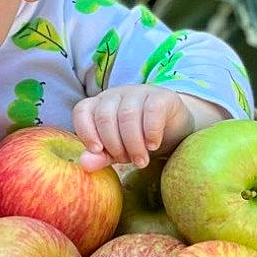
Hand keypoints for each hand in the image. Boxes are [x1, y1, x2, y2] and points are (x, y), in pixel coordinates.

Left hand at [73, 87, 195, 171]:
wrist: (174, 131)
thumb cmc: (139, 140)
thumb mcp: (117, 151)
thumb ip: (101, 157)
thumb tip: (84, 164)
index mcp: (99, 105)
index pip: (82, 111)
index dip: (86, 132)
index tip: (98, 151)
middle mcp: (116, 94)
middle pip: (105, 116)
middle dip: (114, 144)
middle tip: (126, 161)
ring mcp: (139, 92)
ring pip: (127, 115)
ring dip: (133, 143)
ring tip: (141, 161)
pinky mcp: (161, 96)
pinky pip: (152, 111)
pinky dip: (151, 132)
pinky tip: (153, 145)